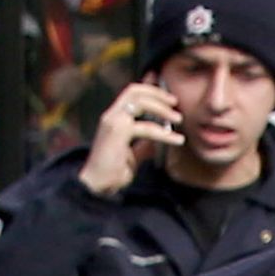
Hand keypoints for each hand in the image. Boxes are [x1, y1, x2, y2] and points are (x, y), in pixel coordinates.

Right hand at [80, 78, 177, 193]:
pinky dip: (163, 133)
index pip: (132, 94)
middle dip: (157, 93)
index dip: (150, 90)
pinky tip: (176, 139)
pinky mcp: (117, 132)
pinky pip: (145, 127)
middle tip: (175, 103)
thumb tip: (156, 144)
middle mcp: (112, 115)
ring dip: (162, 108)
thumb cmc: (111, 172)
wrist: (96, 185)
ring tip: (178, 118)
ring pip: (140, 102)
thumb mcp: (132, 156)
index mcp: (114, 118)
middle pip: (135, 91)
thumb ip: (143, 146)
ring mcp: (113, 121)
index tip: (170, 99)